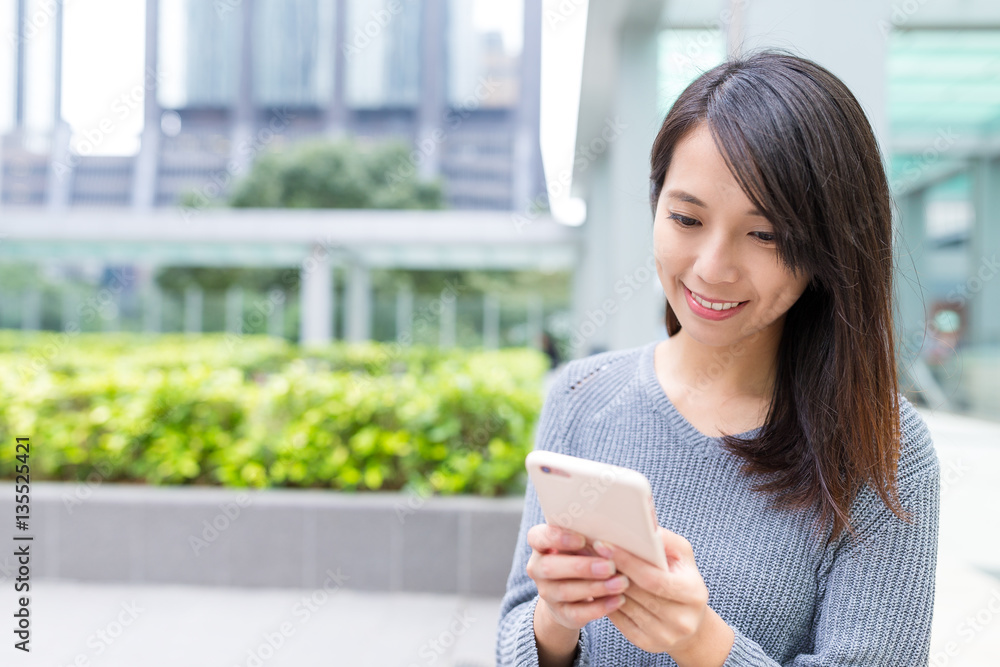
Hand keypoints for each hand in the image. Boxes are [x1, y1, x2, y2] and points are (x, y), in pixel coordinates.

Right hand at [525, 523, 629, 630]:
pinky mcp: (561, 614)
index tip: (582, 539)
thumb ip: (589, 537)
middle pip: (550, 567)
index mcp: (540, 545)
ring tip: (621, 583)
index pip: (538, 537)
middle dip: (581, 567)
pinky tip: (617, 599)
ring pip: (566, 591)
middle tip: (609, 566)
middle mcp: (537, 569)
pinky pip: (578, 613)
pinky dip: (599, 607)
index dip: (558, 538)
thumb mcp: (581, 543)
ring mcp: (547, 593)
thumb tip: (613, 533)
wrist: (569, 595)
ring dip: (596, 587)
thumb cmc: (580, 556)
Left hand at [595, 526, 711, 655]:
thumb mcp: (681, 555)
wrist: (690, 620)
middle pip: (635, 592)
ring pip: (623, 606)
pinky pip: (618, 620)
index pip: (652, 578)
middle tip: (585, 549)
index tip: (603, 544)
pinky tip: (593, 584)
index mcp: (693, 594)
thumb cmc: (681, 577)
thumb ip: (664, 539)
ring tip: (585, 563)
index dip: (626, 561)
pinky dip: (604, 600)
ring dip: (601, 584)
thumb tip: (642, 523)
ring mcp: (664, 636)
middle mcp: (681, 620)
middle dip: (609, 569)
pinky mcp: (647, 644)